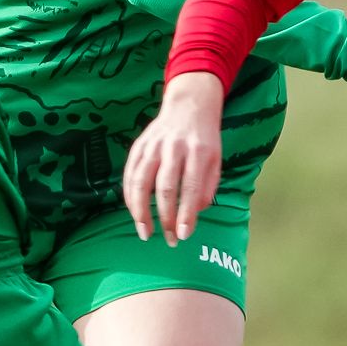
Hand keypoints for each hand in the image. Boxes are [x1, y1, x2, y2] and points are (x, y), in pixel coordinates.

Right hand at [120, 71, 230, 240]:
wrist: (190, 106)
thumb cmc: (205, 140)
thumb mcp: (216, 161)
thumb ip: (207, 189)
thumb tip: (192, 216)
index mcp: (198, 151)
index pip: (191, 187)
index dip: (186, 213)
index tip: (184, 235)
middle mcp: (174, 147)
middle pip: (165, 187)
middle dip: (165, 218)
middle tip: (169, 239)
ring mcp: (153, 145)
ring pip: (141, 182)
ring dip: (141, 211)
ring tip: (145, 232)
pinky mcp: (139, 146)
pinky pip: (130, 174)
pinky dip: (130, 196)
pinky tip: (134, 212)